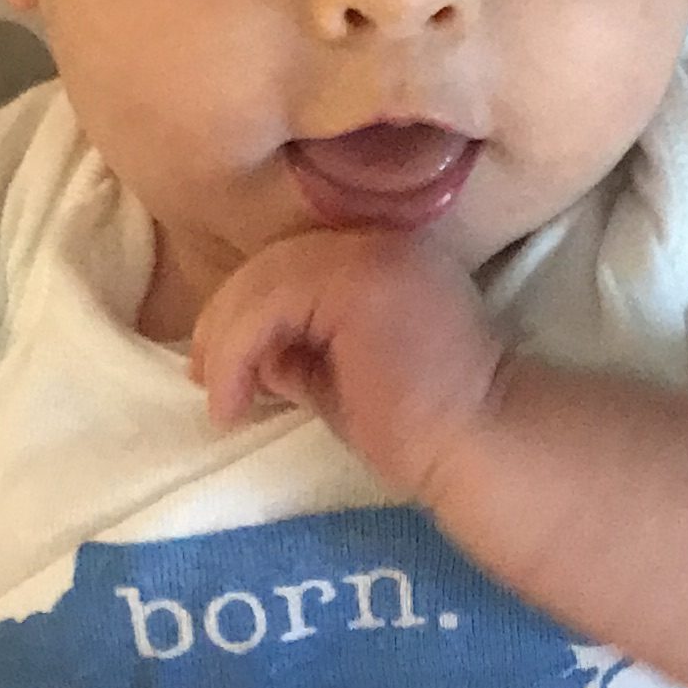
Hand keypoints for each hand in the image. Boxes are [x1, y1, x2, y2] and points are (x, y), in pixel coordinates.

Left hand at [189, 225, 507, 497]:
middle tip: (205, 383)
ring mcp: (369, 253)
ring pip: (263, 279)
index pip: (293, 268)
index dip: (246, 313)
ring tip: (220, 401)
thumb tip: (252, 359)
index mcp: (382, 260)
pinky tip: (233, 400)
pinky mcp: (355, 280)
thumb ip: (299, 359)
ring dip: (226, 344)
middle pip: (271, 263)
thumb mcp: (342, 387)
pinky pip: (268, 305)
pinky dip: (236, 353)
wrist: (481, 447)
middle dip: (224, 323)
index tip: (221, 372)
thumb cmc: (425, 431)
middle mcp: (377, 241)